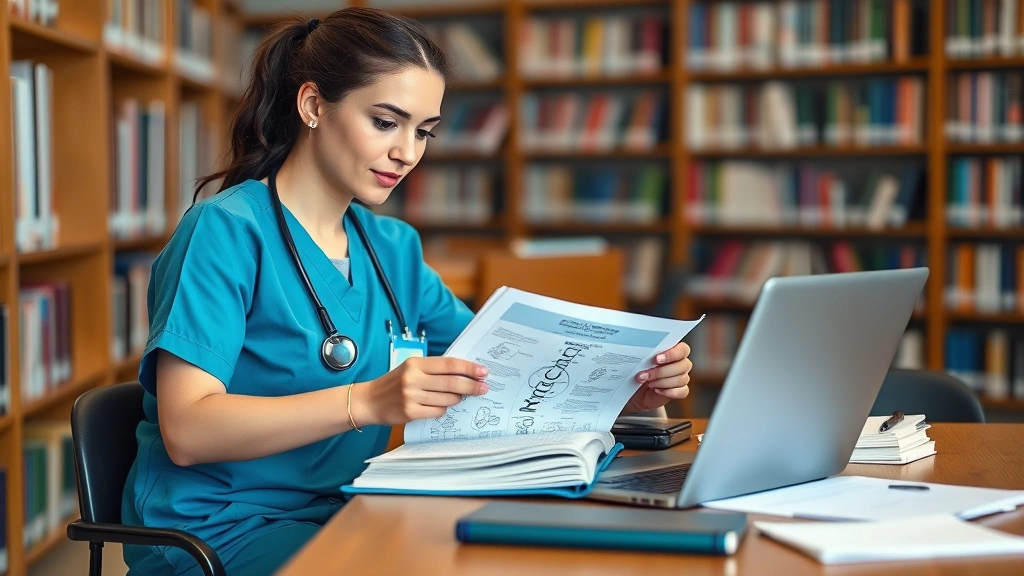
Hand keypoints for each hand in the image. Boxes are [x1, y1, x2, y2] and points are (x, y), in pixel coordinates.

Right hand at [356, 357, 488, 425]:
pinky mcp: (410, 412)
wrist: (369, 401)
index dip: (469, 368)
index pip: (449, 364)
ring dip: (457, 399)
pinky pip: (438, 411)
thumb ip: (433, 370)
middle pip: (452, 382)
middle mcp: (413, 378)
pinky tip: (438, 406)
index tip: (483, 372)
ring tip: (457, 397)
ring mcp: (411, 396)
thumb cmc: (394, 383)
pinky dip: (442, 409)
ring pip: (447, 399)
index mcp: (415, 363)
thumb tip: (463, 373)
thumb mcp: (411, 369)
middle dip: (472, 386)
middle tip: (484, 388)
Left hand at [621, 342, 691, 414]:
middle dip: (662, 371)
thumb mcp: (640, 361)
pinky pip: (682, 392)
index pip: (683, 349)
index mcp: (674, 352)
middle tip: (647, 374)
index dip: (673, 354)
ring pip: (682, 379)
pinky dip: (669, 391)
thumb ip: (647, 355)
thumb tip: (645, 353)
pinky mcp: (680, 392)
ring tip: (648, 383)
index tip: (657, 359)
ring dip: (662, 381)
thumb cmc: (639, 371)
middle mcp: (681, 364)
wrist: (634, 390)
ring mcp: (682, 378)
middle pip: (684, 365)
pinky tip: (657, 390)